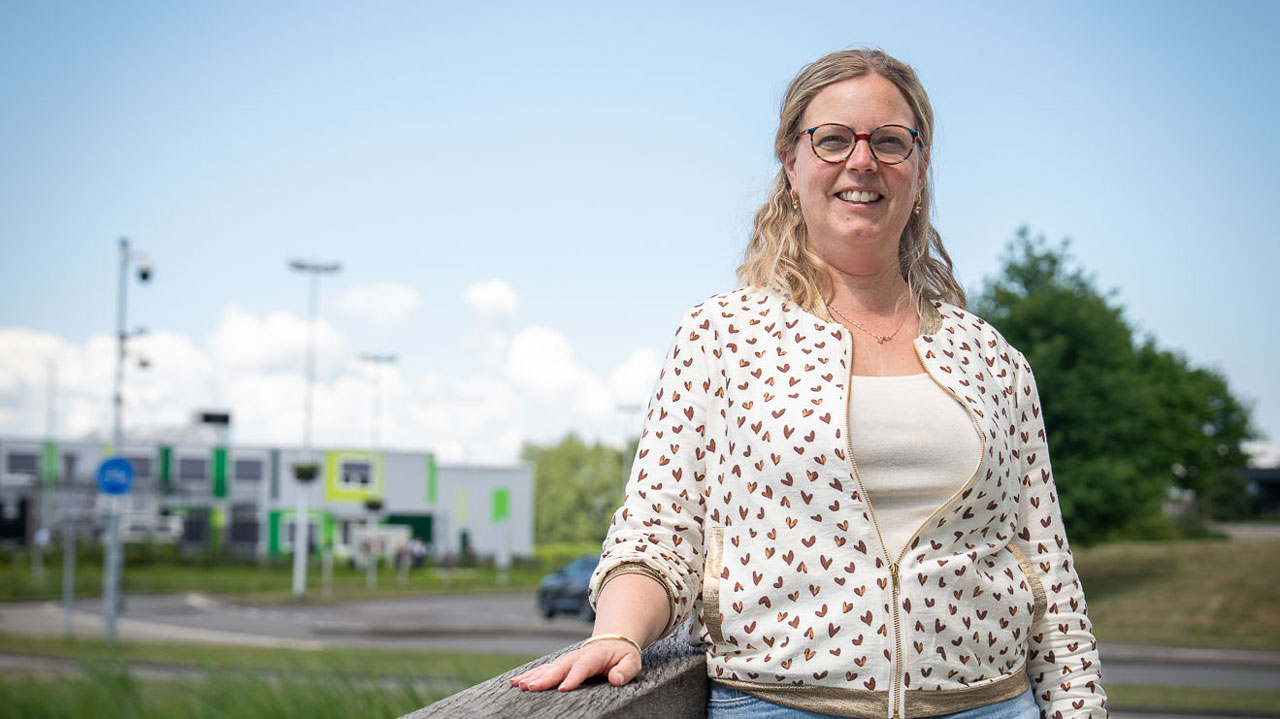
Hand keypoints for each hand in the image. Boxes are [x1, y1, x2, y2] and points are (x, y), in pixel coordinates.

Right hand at [509, 638, 641, 691]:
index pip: (583, 666)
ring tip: (519, 685)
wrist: (613, 641)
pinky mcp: (560, 665)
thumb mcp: (632, 661)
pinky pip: (543, 669)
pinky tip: (516, 682)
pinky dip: (530, 675)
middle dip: (545, 678)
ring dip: (533, 676)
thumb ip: (625, 670)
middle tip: (532, 688)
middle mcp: (577, 656)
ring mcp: (567, 660)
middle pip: (560, 667)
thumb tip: (616, 679)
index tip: (563, 689)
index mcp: (595, 656)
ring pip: (548, 668)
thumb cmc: (623, 655)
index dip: (573, 677)